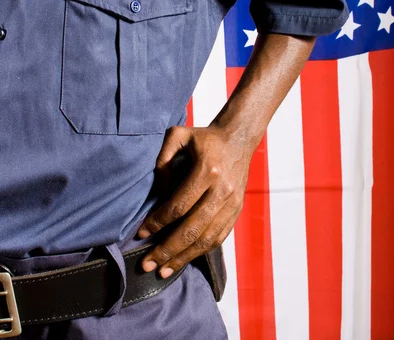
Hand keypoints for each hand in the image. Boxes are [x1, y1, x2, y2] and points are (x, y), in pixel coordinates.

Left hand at [137, 124, 251, 277]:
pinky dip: (201, 251)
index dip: (158, 222)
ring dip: (184, 257)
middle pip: (192, 229)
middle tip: (146, 264)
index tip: (141, 234)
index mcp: (207, 170)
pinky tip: (185, 259)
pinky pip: (219, 237)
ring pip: (207, 238)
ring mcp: (233, 203)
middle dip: (167, 250)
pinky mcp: (237, 210)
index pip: (178, 205)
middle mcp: (222, 190)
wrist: (238, 138)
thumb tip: (158, 192)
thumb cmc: (204, 137)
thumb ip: (163, 159)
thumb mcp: (178, 135)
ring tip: (163, 270)